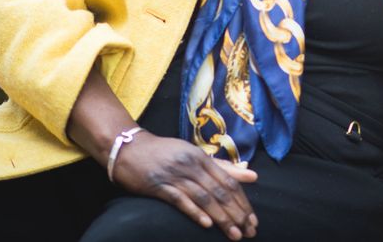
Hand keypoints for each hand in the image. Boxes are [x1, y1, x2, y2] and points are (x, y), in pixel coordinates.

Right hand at [110, 131, 258, 239]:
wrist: (129, 148)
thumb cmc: (165, 153)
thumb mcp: (195, 155)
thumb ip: (223, 166)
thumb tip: (252, 174)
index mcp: (203, 158)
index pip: (229, 182)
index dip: (243, 201)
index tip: (253, 219)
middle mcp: (192, 166)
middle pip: (220, 191)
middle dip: (237, 213)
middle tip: (249, 231)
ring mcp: (175, 175)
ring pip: (204, 197)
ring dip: (221, 217)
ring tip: (234, 233)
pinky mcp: (158, 186)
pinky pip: (180, 199)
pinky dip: (194, 211)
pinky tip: (207, 224)